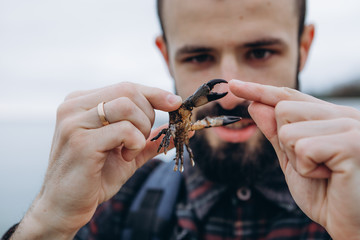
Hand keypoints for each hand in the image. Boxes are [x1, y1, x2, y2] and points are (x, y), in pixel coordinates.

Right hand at [12, 82, 181, 238]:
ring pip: (127, 106)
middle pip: (128, 91)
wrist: (66, 205)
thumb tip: (185, 129)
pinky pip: (124, 130)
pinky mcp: (80, 142)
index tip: (175, 102)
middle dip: (148, 115)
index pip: (126, 87)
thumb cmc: (96, 176)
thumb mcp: (129, 151)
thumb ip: (152, 137)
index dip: (154, 93)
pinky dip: (135, 143)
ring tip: (130, 150)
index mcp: (81, 102)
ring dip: (141, 129)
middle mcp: (73, 106)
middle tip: (141, 138)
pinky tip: (124, 157)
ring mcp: (74, 122)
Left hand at [229, 79, 359, 239]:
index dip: (259, 90)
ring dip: (297, 159)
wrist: (350, 223)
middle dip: (286, 144)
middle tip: (313, 164)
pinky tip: (330, 176)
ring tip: (323, 171)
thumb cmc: (324, 192)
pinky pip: (303, 148)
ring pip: (289, 130)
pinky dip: (307, 169)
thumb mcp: (291, 159)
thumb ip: (275, 133)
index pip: (288, 96)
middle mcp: (343, 114)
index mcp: (329, 116)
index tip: (234, 85)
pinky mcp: (353, 143)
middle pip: (283, 110)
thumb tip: (255, 105)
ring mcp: (351, 126)